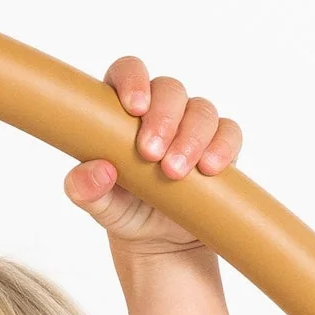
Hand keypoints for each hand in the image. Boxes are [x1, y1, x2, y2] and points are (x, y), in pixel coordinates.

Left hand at [64, 59, 242, 252]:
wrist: (158, 241)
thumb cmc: (124, 210)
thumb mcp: (99, 205)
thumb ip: (85, 190)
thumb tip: (98, 171)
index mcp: (122, 111)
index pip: (127, 72)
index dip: (132, 79)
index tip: (134, 107)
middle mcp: (160, 110)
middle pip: (169, 89)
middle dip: (163, 118)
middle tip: (150, 154)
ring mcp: (192, 125)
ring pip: (201, 110)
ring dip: (190, 138)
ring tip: (175, 172)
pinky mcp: (220, 144)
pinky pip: (229, 132)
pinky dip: (222, 147)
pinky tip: (210, 168)